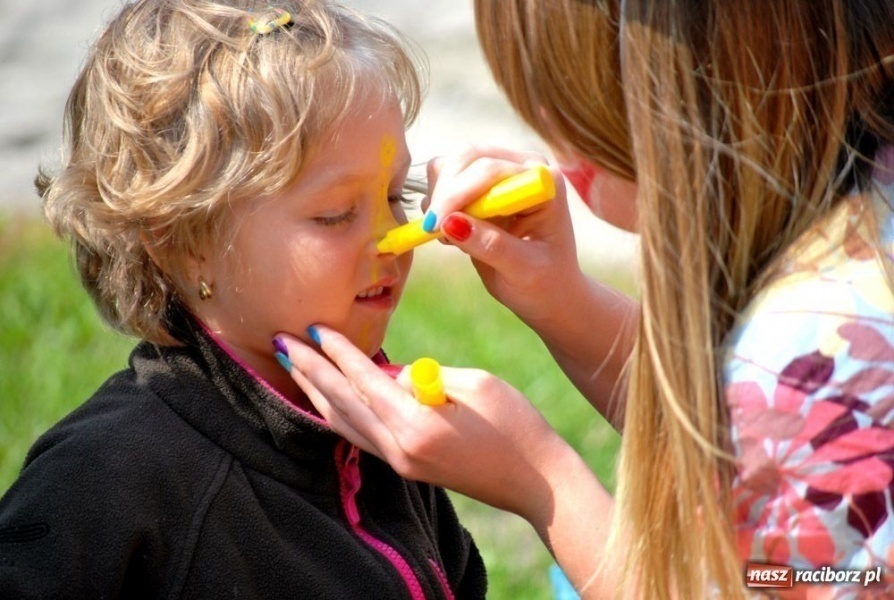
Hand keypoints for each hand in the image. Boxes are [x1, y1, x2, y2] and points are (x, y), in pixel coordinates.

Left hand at [275, 325, 573, 521]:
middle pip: (343, 404)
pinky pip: (360, 438)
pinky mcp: (407, 467)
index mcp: (417, 425)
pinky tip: (326, 399)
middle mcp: (400, 449)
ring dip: (317, 392)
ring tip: (293, 365)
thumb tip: (389, 373)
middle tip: (282, 340)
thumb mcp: (476, 385)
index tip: (313, 327)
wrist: (536, 481)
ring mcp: (401, 463)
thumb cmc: (516, 424)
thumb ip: (425, 376)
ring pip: (345, 424)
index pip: (364, 381)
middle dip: (311, 370)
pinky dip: (338, 415)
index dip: (338, 352)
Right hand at [423, 146, 587, 328]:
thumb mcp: (522, 269)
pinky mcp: (481, 186)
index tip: (436, 225)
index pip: (491, 169)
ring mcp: (500, 174)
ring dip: (439, 198)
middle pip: (466, 158)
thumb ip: (490, 245)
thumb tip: (449, 223)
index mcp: (541, 181)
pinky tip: (452, 233)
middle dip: (444, 193)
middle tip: (433, 231)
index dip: (458, 192)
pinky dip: (438, 204)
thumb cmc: (545, 282)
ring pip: (450, 165)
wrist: (548, 291)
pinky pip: (445, 180)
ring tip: (449, 236)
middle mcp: (521, 167)